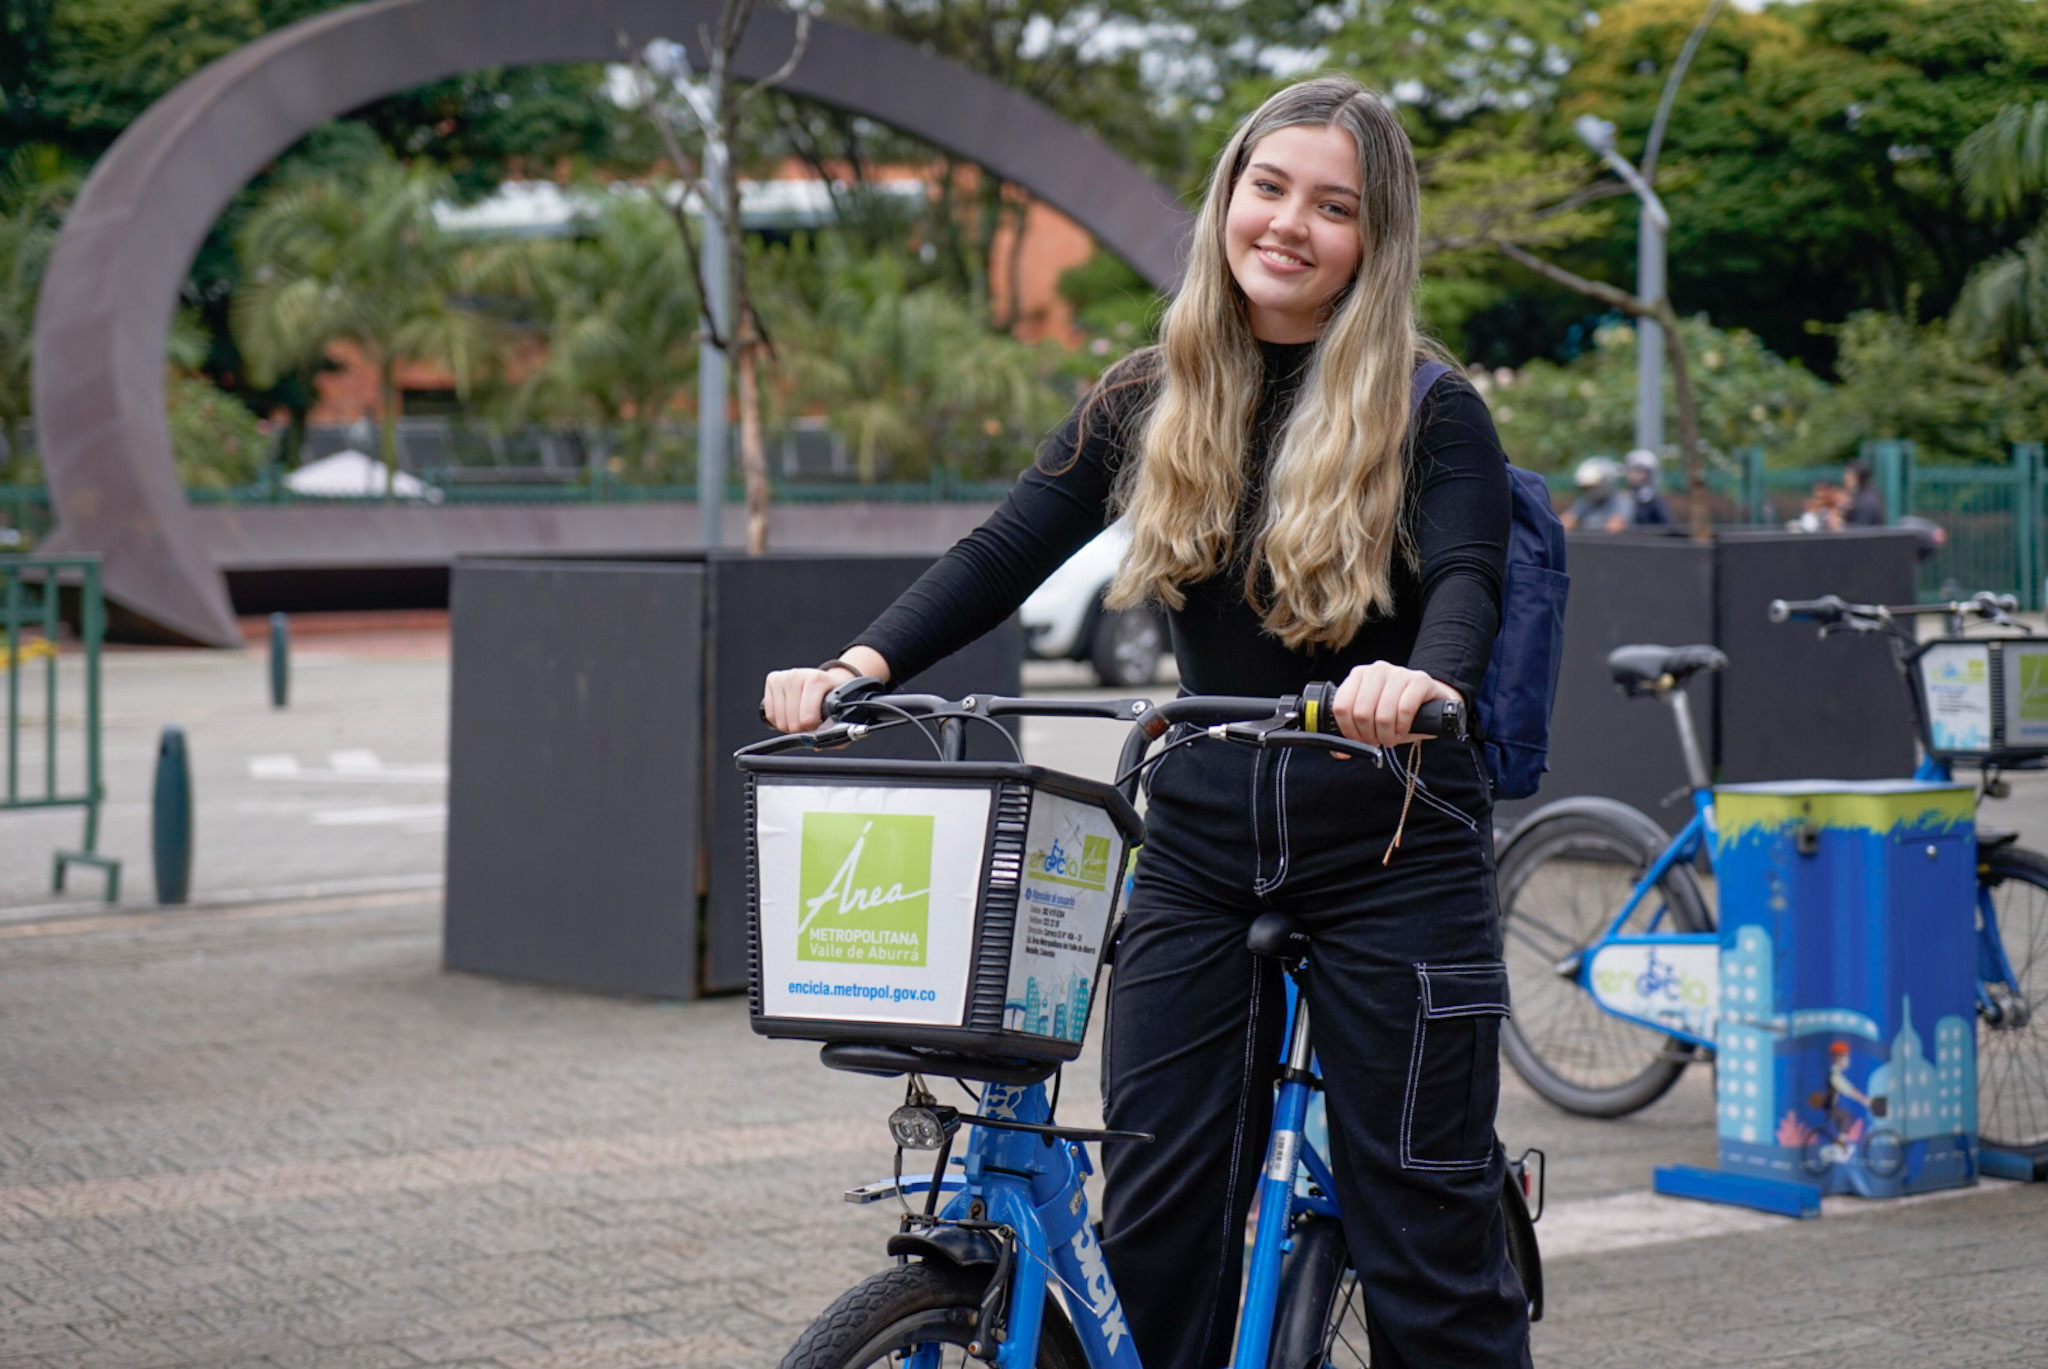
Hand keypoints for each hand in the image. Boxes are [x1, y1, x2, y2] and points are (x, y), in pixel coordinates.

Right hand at [761, 666, 854, 732]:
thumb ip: (835, 731)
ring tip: (800, 716)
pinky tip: (789, 713)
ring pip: (780, 720)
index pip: (807, 718)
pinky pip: (770, 715)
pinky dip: (779, 720)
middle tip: (809, 722)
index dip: (813, 728)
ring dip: (790, 725)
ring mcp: (783, 677)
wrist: (823, 679)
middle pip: (792, 722)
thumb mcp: (839, 710)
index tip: (819, 723)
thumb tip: (818, 746)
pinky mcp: (772, 680)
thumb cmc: (830, 696)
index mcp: (817, 680)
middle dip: (801, 728)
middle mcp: (798, 675)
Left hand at [1331, 661, 1461, 748]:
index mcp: (1358, 675)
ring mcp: (1399, 673)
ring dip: (1386, 735)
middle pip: (1361, 713)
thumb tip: (1341, 753)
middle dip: (1368, 736)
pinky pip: (1404, 710)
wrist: (1431, 702)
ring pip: (1383, 714)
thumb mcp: (1371, 720)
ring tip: (1391, 738)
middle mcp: (1376, 670)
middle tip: (1377, 741)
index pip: (1341, 706)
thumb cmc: (1396, 712)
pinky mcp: (1420, 680)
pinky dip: (1402, 728)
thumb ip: (1353, 733)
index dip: (1348, 731)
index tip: (1358, 741)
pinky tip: (1402, 731)